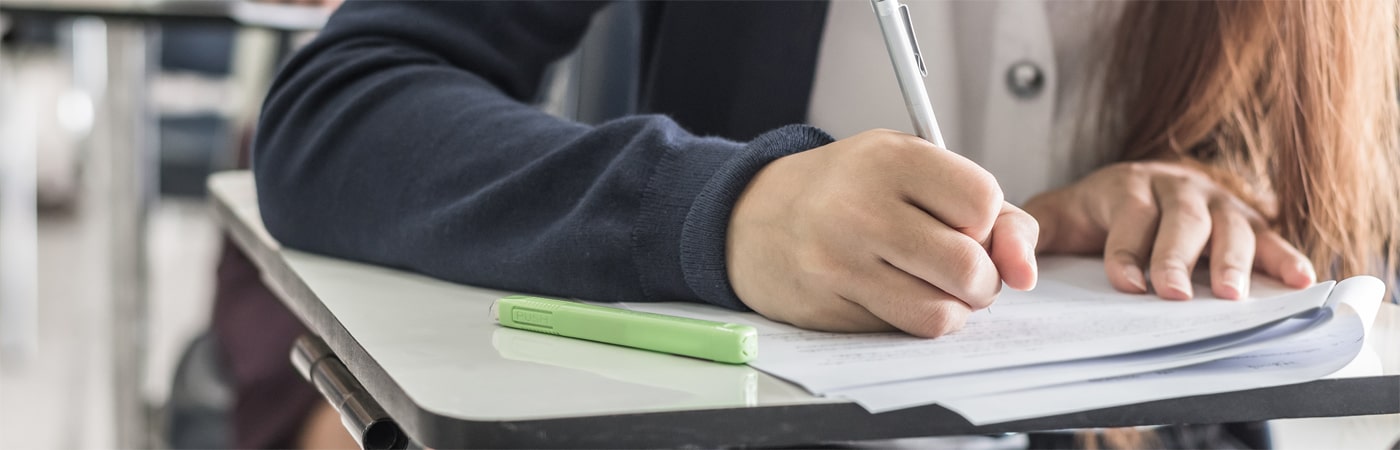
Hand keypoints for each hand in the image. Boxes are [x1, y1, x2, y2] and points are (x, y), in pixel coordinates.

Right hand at [726, 129, 1038, 336]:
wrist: (754, 217)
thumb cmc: (845, 189)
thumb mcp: (913, 169)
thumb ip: (989, 210)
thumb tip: (1024, 269)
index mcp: (891, 159)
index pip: (983, 203)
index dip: (988, 224)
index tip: (966, 224)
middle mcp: (862, 208)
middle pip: (968, 267)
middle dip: (981, 280)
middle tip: (962, 269)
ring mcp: (840, 261)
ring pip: (940, 313)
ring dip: (953, 309)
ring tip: (933, 286)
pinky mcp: (828, 305)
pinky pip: (902, 331)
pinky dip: (914, 321)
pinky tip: (895, 295)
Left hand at [1024, 161, 1314, 299]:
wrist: (1130, 189)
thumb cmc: (1089, 214)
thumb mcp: (1054, 218)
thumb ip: (1027, 234)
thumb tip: (1010, 264)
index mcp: (1126, 186)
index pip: (1129, 215)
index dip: (1127, 250)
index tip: (1126, 284)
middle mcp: (1175, 188)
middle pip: (1181, 221)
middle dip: (1176, 259)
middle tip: (1172, 295)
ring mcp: (1215, 202)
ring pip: (1228, 227)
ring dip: (1232, 261)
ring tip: (1231, 296)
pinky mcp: (1246, 220)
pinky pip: (1269, 237)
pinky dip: (1285, 257)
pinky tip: (1299, 280)